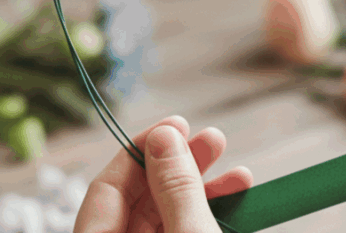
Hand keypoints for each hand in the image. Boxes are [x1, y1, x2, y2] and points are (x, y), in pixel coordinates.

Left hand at [75, 116, 251, 232]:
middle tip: (213, 140)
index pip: (106, 189)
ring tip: (239, 173)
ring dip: (203, 190)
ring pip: (165, 216)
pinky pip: (182, 230)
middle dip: (180, 167)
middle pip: (139, 200)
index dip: (141, 150)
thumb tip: (163, 135)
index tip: (177, 124)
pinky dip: (207, 212)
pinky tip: (238, 196)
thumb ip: (175, 188)